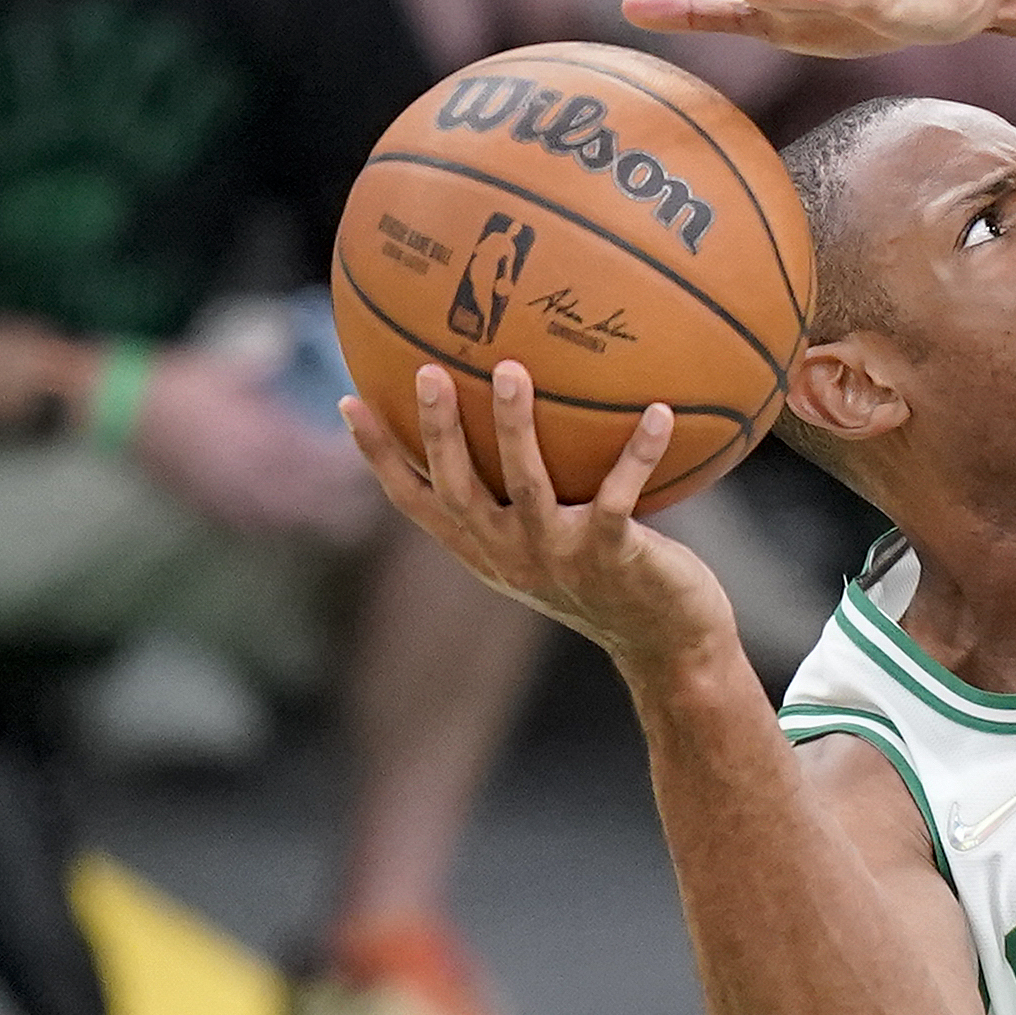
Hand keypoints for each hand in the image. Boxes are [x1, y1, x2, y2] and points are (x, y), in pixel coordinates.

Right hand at [131, 348, 380, 545]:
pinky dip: (285, 524)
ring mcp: (235, 500)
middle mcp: (258, 476)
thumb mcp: (230, 371)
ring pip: (299, 524)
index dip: (359, 461)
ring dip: (324, 516)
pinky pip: (264, 530)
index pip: (334, 462)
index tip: (378, 451)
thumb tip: (296, 347)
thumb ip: (270, 369)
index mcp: (268, 439)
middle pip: (328, 504)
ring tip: (344, 506)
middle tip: (370, 484)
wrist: (119, 410)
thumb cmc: (178, 384)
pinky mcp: (215, 512)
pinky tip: (295, 513)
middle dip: (353, 498)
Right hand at [339, 359, 736, 674]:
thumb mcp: (550, 543)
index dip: (379, 456)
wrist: (665, 644)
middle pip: (458, 487)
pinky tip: (660, 412)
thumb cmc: (610, 580)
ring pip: (526, 484)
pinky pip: (619, 494)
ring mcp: (558, 555)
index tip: (350, 401)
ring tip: (511, 370)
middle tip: (430, 371)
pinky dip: (640, 453)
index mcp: (484, 549)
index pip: (415, 501)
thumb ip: (524, 496)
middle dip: (438, 430)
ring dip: (515, 426)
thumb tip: (517, 413)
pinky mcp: (612, 555)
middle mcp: (510, 554)